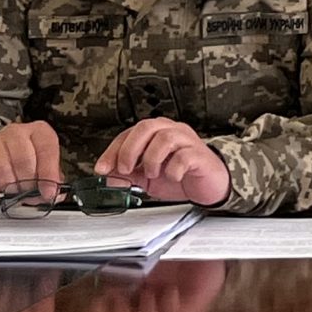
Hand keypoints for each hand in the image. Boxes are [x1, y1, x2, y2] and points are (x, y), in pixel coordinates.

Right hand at [0, 120, 63, 202]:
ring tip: (13, 190)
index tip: (48, 193)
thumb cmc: (25, 160)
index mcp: (39, 132)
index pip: (47, 150)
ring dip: (8, 188)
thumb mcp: (43, 166)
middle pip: (23, 161)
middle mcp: (16, 132)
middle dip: (27, 184)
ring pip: (2, 170)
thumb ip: (52, 179)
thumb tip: (55, 194)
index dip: (48, 174)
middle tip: (27, 193)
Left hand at [93, 118, 231, 207]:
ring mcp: (187, 141)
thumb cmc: (181, 175)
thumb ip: (129, 175)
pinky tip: (173, 177)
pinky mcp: (200, 155)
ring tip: (152, 174)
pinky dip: (173, 169)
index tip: (102, 168)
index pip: (130, 133)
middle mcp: (172, 132)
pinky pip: (184, 156)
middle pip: (146, 127)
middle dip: (130, 150)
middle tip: (125, 169)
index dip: (112, 150)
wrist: (210, 185)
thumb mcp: (148, 177)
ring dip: (151, 159)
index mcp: (157, 133)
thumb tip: (108, 177)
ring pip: (164, 138)